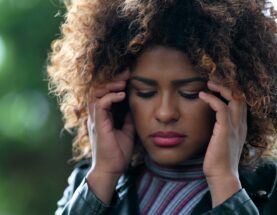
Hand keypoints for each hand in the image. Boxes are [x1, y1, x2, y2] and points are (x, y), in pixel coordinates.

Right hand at [86, 69, 134, 202]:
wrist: (111, 170)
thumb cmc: (118, 153)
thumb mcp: (127, 131)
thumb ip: (127, 119)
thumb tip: (133, 107)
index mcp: (102, 116)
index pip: (103, 94)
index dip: (114, 83)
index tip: (128, 76)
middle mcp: (96, 116)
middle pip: (98, 90)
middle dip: (112, 80)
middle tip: (126, 73)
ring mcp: (96, 120)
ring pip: (96, 94)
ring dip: (110, 86)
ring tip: (123, 82)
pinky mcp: (98, 125)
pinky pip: (100, 105)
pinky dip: (110, 97)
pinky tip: (122, 95)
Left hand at [199, 81, 246, 205]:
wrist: (222, 175)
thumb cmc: (219, 159)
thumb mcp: (222, 140)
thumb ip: (221, 128)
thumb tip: (211, 119)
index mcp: (241, 125)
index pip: (241, 100)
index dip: (232, 89)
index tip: (218, 85)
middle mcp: (241, 123)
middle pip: (241, 95)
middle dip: (228, 84)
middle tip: (213, 79)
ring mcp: (235, 126)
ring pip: (235, 98)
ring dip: (221, 87)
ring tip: (209, 83)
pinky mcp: (225, 130)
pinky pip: (221, 108)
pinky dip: (212, 99)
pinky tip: (202, 95)